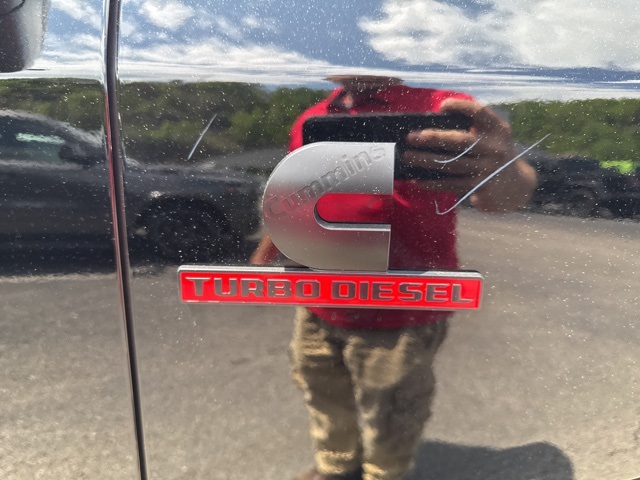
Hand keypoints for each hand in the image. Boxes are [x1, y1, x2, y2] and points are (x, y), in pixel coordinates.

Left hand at [403, 99, 536, 212]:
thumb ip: (473, 129)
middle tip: (412, 137)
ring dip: (425, 160)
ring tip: (407, 157)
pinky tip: (417, 179)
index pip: (480, 113)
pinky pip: (450, 184)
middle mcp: (494, 148)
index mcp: (497, 130)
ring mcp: (487, 169)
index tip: (443, 106)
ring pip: (450, 164)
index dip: (462, 107)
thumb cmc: (494, 157)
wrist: (516, 187)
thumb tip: (433, 126)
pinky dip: (432, 182)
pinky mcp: (479, 187)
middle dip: (433, 138)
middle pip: (460, 141)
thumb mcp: (492, 138)